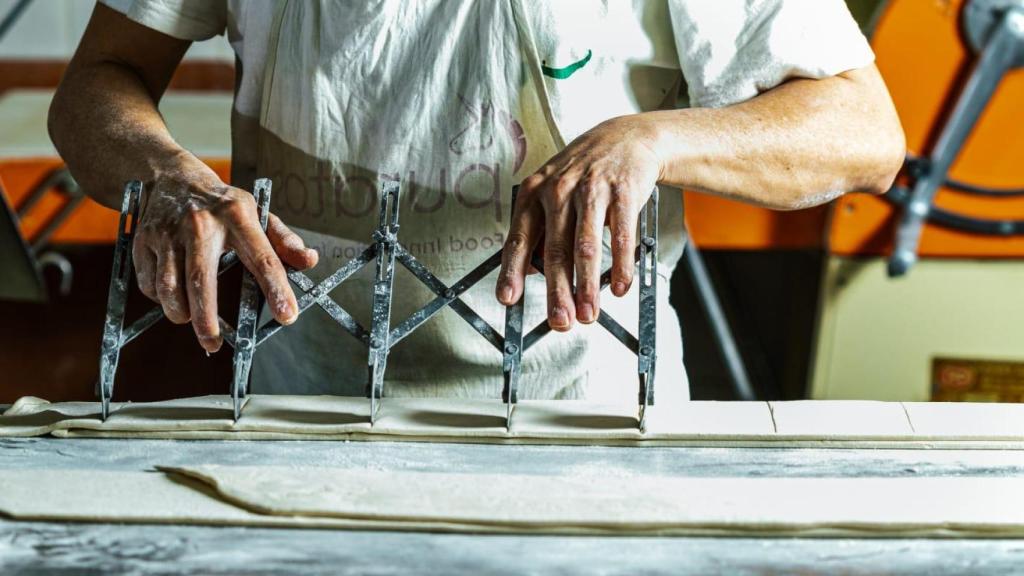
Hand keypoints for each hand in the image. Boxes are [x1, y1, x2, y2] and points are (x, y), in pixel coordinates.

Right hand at [131, 154, 317, 352]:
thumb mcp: (257, 213)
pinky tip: (175, 300)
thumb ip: (283, 240)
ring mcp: (167, 232)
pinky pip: (149, 283)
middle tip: (214, 343)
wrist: (172, 178)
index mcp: (237, 216)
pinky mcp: (144, 241)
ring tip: (193, 322)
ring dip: (180, 313)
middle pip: (201, 279)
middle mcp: (200, 224)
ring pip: (169, 286)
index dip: (276, 289)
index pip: (262, 257)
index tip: (288, 316)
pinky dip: (162, 300)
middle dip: (206, 318)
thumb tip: (309, 261)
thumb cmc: (222, 204)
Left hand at [496, 116, 661, 330]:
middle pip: (555, 251)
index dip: (512, 271)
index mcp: (534, 194)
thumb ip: (541, 229)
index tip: (508, 299)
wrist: (624, 139)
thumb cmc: (582, 174)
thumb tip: (531, 272)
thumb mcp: (552, 192)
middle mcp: (558, 190)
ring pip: (586, 247)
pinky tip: (620, 287)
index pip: (519, 239)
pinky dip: (621, 266)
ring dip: (587, 286)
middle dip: (557, 292)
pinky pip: (621, 236)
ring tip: (589, 313)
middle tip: (559, 321)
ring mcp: (591, 190)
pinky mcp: (623, 192)